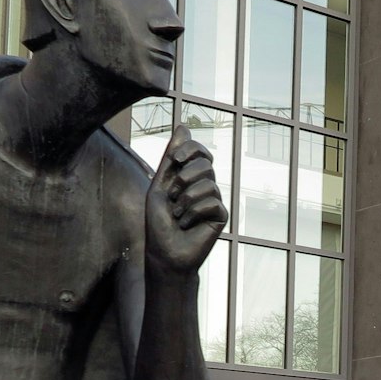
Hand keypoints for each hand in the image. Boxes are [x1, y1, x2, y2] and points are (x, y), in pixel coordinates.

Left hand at [146, 126, 226, 277]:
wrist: (164, 253)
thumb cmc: (159, 222)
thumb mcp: (160, 185)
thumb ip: (171, 159)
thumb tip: (183, 127)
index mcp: (190, 177)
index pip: (200, 152)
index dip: (190, 149)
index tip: (176, 158)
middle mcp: (204, 186)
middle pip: (205, 164)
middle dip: (183, 178)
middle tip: (172, 196)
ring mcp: (214, 201)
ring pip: (209, 183)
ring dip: (185, 199)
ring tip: (177, 213)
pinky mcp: (221, 216)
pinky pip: (213, 202)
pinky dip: (194, 212)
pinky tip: (186, 224)